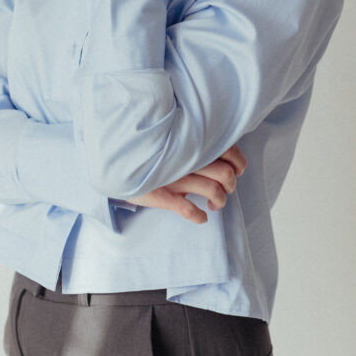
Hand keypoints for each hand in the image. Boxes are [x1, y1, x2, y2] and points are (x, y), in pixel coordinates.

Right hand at [126, 144, 247, 223]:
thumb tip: (216, 149)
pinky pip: (189, 210)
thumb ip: (192, 141)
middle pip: (226, 174)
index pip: (230, 151)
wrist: (116, 160)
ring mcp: (176, 178)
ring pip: (213, 191)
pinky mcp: (164, 196)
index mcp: (192, 143)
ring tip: (214, 205)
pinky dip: (199, 216)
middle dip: (231, 185)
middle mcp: (187, 159)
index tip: (237, 170)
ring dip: (219, 201)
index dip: (239, 164)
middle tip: (225, 188)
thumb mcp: (171, 138)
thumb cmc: (148, 149)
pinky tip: (201, 217)